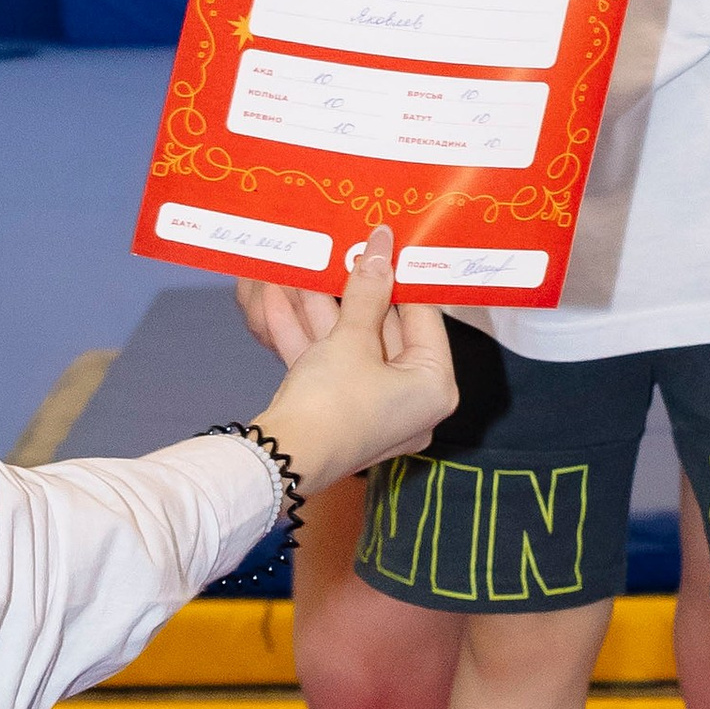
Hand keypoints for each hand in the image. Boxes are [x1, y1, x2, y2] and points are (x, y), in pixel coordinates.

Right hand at [252, 226, 456, 492]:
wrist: (276, 464)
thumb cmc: (332, 399)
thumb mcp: (352, 337)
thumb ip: (368, 289)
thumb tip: (383, 244)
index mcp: (434, 387)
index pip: (425, 318)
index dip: (402, 278)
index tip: (388, 246)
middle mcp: (410, 403)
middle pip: (383, 332)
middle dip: (352, 294)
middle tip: (342, 253)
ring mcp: (372, 411)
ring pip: (350, 348)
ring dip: (323, 311)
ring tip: (305, 269)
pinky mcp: (337, 415)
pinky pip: (330, 368)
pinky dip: (309, 339)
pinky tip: (280, 301)